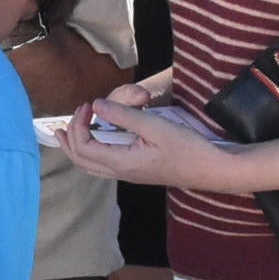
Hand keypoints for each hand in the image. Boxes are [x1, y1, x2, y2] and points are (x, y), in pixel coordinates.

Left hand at [63, 96, 227, 190]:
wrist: (211, 170)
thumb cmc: (187, 148)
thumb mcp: (155, 126)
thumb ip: (123, 116)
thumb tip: (96, 105)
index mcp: (122, 163)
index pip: (84, 147)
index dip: (78, 125)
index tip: (88, 105)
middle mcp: (121, 172)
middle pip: (81, 160)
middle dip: (70, 138)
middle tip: (76, 113)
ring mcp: (129, 174)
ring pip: (91, 166)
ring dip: (76, 148)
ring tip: (66, 132)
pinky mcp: (137, 171)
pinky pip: (103, 165)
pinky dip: (90, 152)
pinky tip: (95, 141)